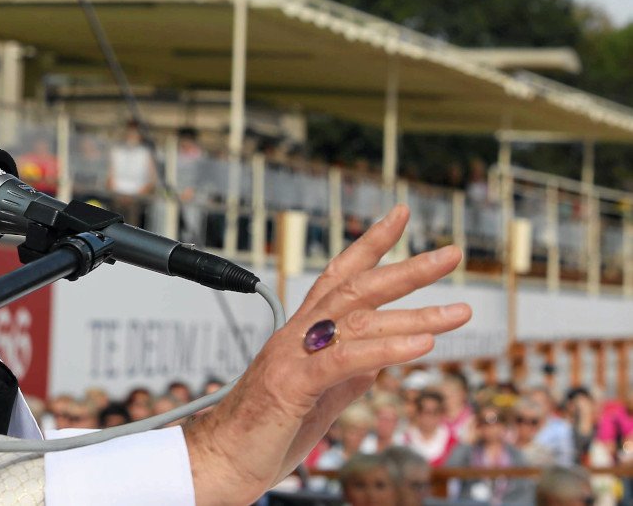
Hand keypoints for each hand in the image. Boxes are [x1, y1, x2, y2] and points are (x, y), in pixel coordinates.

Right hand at [181, 205, 470, 503]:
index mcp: (301, 334)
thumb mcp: (318, 398)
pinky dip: (386, 350)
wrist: (219, 461)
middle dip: (407, 268)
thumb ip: (349, 373)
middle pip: (354, 287)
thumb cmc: (262, 433)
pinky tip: (422, 346)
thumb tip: (382, 359)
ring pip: (357, 320)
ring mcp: (292, 357)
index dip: (371, 245)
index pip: (338, 276)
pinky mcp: (292, 386)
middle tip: (452, 254)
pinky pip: (344, 361)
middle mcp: (296, 336)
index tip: (401, 217)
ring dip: (415, 314)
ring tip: (460, 311)